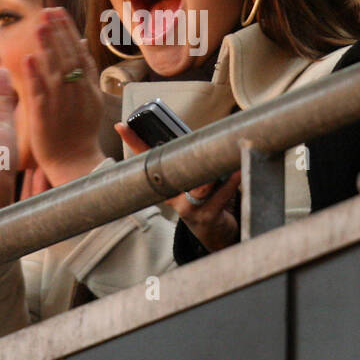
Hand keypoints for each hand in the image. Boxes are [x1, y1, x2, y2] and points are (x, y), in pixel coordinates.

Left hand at [23, 8, 106, 184]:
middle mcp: (77, 93)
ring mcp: (62, 104)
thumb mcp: (89, 98)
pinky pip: (41, 93)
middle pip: (68, 57)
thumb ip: (85, 71)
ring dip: (48, 47)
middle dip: (58, 32)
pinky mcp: (46, 117)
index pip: (79, 53)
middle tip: (47, 11)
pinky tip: (28, 59)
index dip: (68, 31)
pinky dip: (35, 76)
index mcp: (88, 87)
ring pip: (56, 71)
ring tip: (39, 25)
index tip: (58, 12)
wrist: (75, 163)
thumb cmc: (79, 132)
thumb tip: (80, 42)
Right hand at [115, 123, 241, 252]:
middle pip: (172, 175)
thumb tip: (205, 130)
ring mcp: (190, 208)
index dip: (133, 142)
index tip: (121, 126)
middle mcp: (173, 196)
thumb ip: (191, 161)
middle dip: (178, 161)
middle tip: (184, 147)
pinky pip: (220, 196)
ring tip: (224, 159)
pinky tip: (238, 170)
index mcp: (165, 184)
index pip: (146, 159)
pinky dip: (231, 182)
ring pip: (200, 189)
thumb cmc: (204, 199)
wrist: (214, 233)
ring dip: (211, 176)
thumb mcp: (191, 181)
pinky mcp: (208, 216)